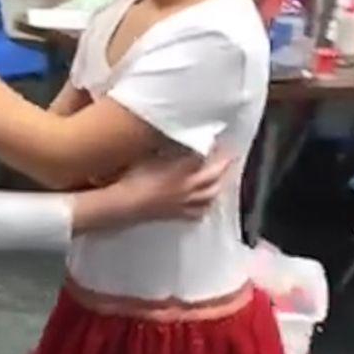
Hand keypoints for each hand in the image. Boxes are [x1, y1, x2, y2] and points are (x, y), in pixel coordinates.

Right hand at [110, 152, 232, 221]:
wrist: (124, 204)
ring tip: (220, 179)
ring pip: (210, 196)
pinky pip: (197, 213)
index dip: (213, 149)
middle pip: (214, 177)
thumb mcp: (149, 155)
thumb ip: (166, 146)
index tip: (218, 141)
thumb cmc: (133, 179)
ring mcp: (184, 203)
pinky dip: (204, 208)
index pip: (204, 157)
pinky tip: (205, 205)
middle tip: (229, 158)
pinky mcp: (176, 215)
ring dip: (218, 186)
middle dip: (223, 166)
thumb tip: (176, 138)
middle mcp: (188, 187)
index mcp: (182, 170)